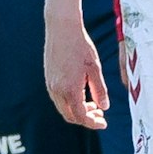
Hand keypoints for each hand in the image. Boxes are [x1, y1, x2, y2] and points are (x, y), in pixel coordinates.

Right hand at [45, 12, 108, 128]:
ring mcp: (50, 84)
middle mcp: (57, 90)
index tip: (104, 123)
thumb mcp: (95, 69)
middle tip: (100, 114)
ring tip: (94, 105)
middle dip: (86, 119)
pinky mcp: (48, 79)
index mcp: (70, 89)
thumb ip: (100, 90)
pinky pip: (58, 98)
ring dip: (78, 111)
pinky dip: (70, 102)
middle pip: (70, 116)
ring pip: (63, 108)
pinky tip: (82, 94)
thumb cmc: (81, 47)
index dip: (93, 123)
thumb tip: (104, 107)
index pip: (81, 116)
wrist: (62, 30)